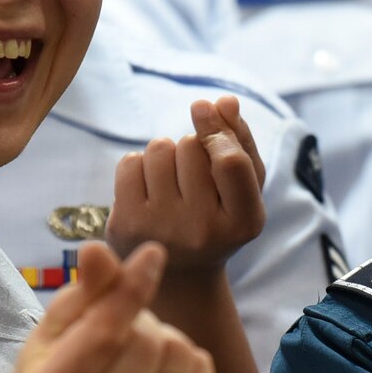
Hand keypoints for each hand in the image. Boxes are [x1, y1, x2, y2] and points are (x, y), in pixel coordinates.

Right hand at [0, 241, 213, 372]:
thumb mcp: (54, 329)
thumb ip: (82, 291)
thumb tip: (98, 250)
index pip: (105, 335)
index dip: (132, 288)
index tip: (153, 255)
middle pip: (149, 342)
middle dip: (142, 322)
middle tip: (123, 331)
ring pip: (181, 357)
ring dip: (166, 341)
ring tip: (139, 354)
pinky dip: (192, 363)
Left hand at [106, 97, 267, 276]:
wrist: (180, 271)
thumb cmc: (219, 217)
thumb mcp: (245, 187)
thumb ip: (242, 141)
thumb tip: (224, 101)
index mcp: (243, 221)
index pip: (230, 160)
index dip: (216, 127)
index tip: (204, 109)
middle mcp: (203, 230)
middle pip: (192, 146)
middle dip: (192, 144)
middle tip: (193, 173)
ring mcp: (162, 229)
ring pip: (160, 148)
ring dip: (166, 152)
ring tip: (172, 179)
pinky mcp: (126, 225)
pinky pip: (130, 162)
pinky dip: (139, 164)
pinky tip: (149, 186)